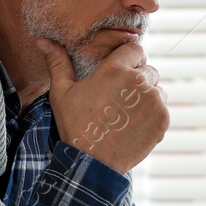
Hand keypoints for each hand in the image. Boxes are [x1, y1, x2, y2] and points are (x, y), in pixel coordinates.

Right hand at [36, 37, 168, 174]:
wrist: (92, 164)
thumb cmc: (75, 126)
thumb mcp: (62, 93)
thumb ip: (58, 63)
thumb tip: (42, 41)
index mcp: (115, 69)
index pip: (135, 49)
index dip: (127, 60)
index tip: (118, 74)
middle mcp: (139, 81)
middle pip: (147, 69)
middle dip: (136, 79)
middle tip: (118, 99)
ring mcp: (154, 101)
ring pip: (156, 89)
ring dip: (146, 97)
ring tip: (125, 114)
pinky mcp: (163, 119)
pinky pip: (162, 109)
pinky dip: (152, 115)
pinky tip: (133, 125)